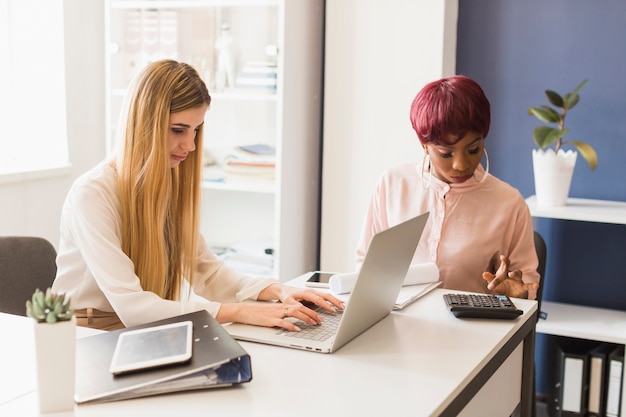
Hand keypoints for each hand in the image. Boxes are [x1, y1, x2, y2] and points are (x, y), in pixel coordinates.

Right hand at [218, 284, 344, 331]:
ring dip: (306, 318)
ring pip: (295, 313)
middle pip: (301, 308)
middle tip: (321, 320)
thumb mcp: (274, 313)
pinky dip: (291, 326)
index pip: (301, 305)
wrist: (244, 312)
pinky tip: (297, 329)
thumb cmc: (259, 314)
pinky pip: (283, 323)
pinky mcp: (271, 320)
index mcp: (283, 306)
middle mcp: (282, 308)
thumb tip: (296, 322)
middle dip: (313, 314)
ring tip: (314, 323)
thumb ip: (285, 315)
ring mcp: (277, 314)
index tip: (320, 314)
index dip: (312, 309)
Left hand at [482, 255, 538, 298]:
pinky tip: (536, 285)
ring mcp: (517, 280)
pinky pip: (528, 286)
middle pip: (509, 268)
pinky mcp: (522, 287)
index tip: (502, 256)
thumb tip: (484, 274)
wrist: (508, 295)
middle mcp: (511, 274)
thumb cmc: (501, 285)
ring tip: (511, 274)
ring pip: (518, 274)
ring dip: (514, 273)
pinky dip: (532, 286)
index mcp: (504, 271)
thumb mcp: (494, 282)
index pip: (504, 264)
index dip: (504, 260)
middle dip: (506, 266)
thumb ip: (489, 278)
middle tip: (503, 262)